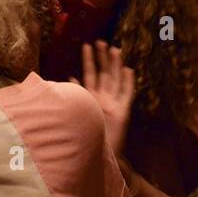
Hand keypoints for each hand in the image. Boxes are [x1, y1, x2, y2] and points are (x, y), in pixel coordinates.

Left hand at [70, 40, 134, 157]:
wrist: (98, 156)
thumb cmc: (84, 137)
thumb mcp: (76, 113)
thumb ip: (74, 96)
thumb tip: (69, 78)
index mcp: (92, 98)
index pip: (90, 74)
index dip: (88, 60)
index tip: (87, 44)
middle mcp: (103, 99)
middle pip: (104, 74)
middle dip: (102, 58)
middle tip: (101, 41)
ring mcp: (114, 105)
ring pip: (115, 80)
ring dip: (115, 65)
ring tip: (115, 49)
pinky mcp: (123, 113)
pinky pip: (126, 95)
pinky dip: (128, 83)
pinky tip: (128, 71)